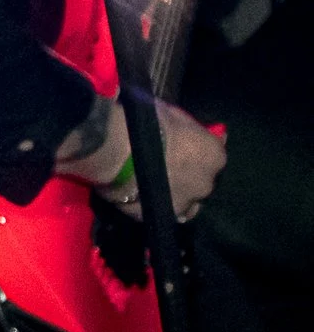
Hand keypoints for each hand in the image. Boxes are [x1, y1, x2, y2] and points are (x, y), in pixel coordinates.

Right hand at [58, 97, 226, 220]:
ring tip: (156, 188)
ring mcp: (185, 203)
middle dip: (188, 176)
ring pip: (186, 204)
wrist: (116, 149)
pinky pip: (163, 213)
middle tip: (166, 168)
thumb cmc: (146, 123)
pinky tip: (144, 199)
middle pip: (201, 182)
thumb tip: (192, 133)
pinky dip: (157, 206)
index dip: (196, 153)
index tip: (181, 149)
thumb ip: (188, 129)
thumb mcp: (175, 116)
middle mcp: (207, 183)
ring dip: (176, 196)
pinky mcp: (160, 216)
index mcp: (215, 156)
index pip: (213, 156)